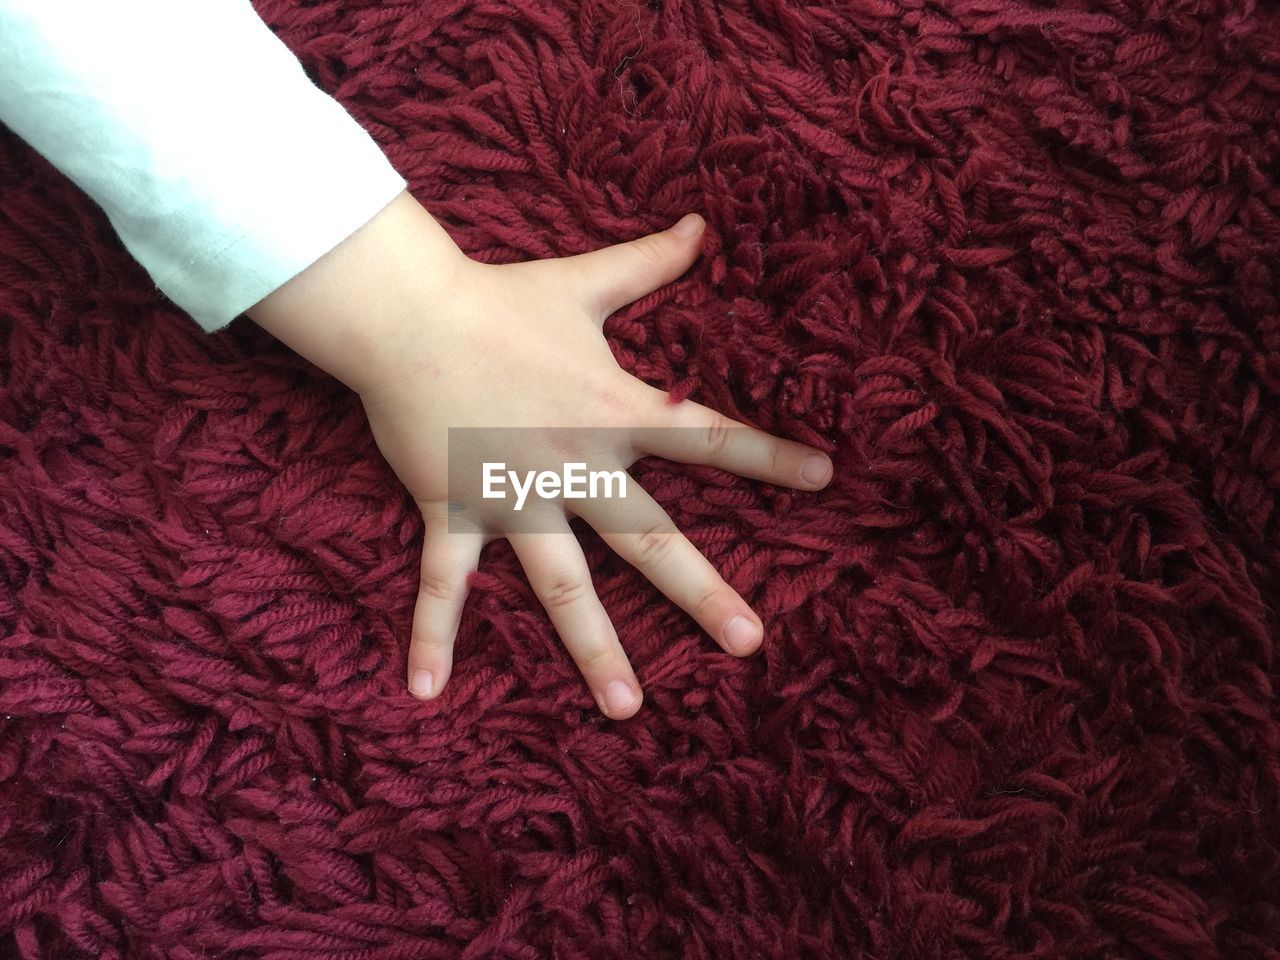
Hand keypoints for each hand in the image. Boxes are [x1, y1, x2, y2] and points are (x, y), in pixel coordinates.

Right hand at [248, 192, 831, 718]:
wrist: (407, 313)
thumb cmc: (499, 298)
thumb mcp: (584, 282)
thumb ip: (650, 262)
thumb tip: (703, 223)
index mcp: (613, 412)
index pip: (709, 436)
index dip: (770, 457)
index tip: (826, 480)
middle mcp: (574, 466)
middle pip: (650, 539)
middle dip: (702, 591)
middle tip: (750, 642)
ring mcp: (515, 497)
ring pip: (562, 585)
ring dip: (593, 648)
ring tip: (627, 707)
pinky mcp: (455, 509)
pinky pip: (444, 582)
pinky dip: (432, 634)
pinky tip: (426, 691)